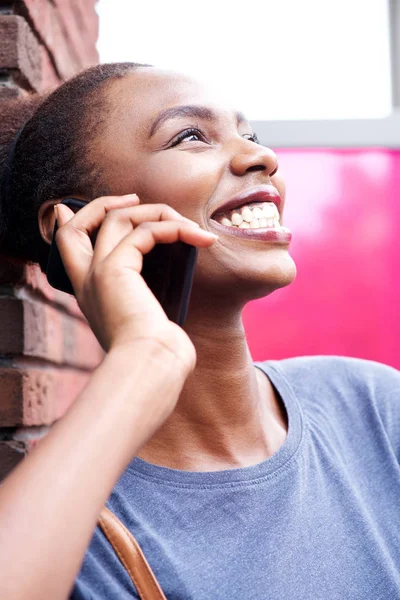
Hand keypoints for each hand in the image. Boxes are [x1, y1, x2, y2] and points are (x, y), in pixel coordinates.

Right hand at [54, 194, 216, 371]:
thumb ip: (146, 300)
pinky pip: (145, 231)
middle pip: (81, 223)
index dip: (73, 219)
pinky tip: (198, 239)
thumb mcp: (146, 319)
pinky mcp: (115, 269)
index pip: (67, 244)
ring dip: (156, 213)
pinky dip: (174, 228)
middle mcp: (87, 279)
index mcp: (90, 291)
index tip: (86, 205)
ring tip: (188, 226)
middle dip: (107, 203)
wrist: (150, 365)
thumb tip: (166, 299)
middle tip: (137, 198)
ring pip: (117, 218)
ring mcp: (98, 272)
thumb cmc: (154, 350)